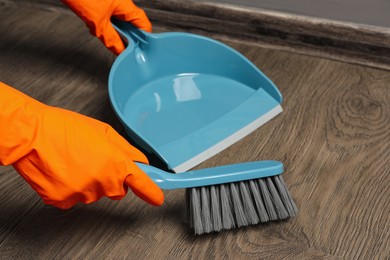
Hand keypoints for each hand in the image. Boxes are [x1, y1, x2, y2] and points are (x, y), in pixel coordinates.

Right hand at [0, 82, 163, 208]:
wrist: (31, 135)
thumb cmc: (65, 128)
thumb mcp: (104, 131)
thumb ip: (127, 150)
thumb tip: (141, 162)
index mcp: (116, 164)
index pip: (142, 184)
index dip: (152, 192)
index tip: (157, 198)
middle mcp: (103, 182)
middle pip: (118, 190)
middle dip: (113, 179)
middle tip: (95, 160)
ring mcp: (83, 194)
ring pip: (95, 193)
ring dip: (90, 181)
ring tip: (75, 161)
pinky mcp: (64, 201)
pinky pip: (75, 198)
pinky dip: (72, 187)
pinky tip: (64, 171)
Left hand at [62, 0, 151, 54]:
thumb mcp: (98, 23)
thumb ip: (111, 39)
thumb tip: (120, 51)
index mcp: (127, 7)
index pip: (144, 25)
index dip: (143, 39)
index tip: (139, 50)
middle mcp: (123, 4)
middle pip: (132, 25)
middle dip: (125, 37)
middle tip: (119, 45)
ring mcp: (114, 3)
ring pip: (120, 23)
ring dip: (113, 32)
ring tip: (101, 32)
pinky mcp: (105, 4)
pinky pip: (110, 18)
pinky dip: (104, 25)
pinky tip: (94, 26)